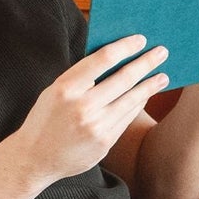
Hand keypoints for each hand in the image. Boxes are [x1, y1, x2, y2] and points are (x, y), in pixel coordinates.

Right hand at [14, 34, 168, 182]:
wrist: (34, 159)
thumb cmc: (45, 119)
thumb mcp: (55, 91)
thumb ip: (81, 77)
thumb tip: (114, 58)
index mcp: (66, 88)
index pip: (102, 59)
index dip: (125, 47)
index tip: (140, 39)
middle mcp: (82, 107)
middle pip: (123, 78)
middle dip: (145, 63)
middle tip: (162, 51)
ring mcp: (95, 127)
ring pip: (130, 100)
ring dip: (150, 85)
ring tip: (163, 76)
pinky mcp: (104, 143)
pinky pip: (126, 118)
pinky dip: (137, 104)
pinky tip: (145, 95)